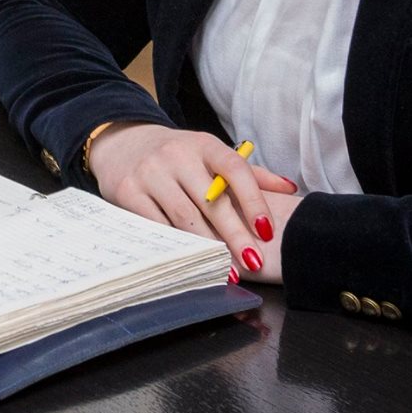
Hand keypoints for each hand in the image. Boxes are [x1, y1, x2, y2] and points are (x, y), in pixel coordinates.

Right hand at [87, 123, 299, 282]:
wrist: (121, 142)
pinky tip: (190, 260)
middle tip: (254, 262)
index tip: (267, 230)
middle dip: (235, 235)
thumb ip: (250, 174)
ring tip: (227, 270)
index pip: (234, 168)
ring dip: (207, 247)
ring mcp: (150, 173)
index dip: (253, 199)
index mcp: (203, 145)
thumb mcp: (210, 154)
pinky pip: (156, 225)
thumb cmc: (177, 155)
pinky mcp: (127, 191)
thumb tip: (290, 189)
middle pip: (211, 201)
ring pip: (184, 217)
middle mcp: (176, 155)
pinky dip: (176, 245)